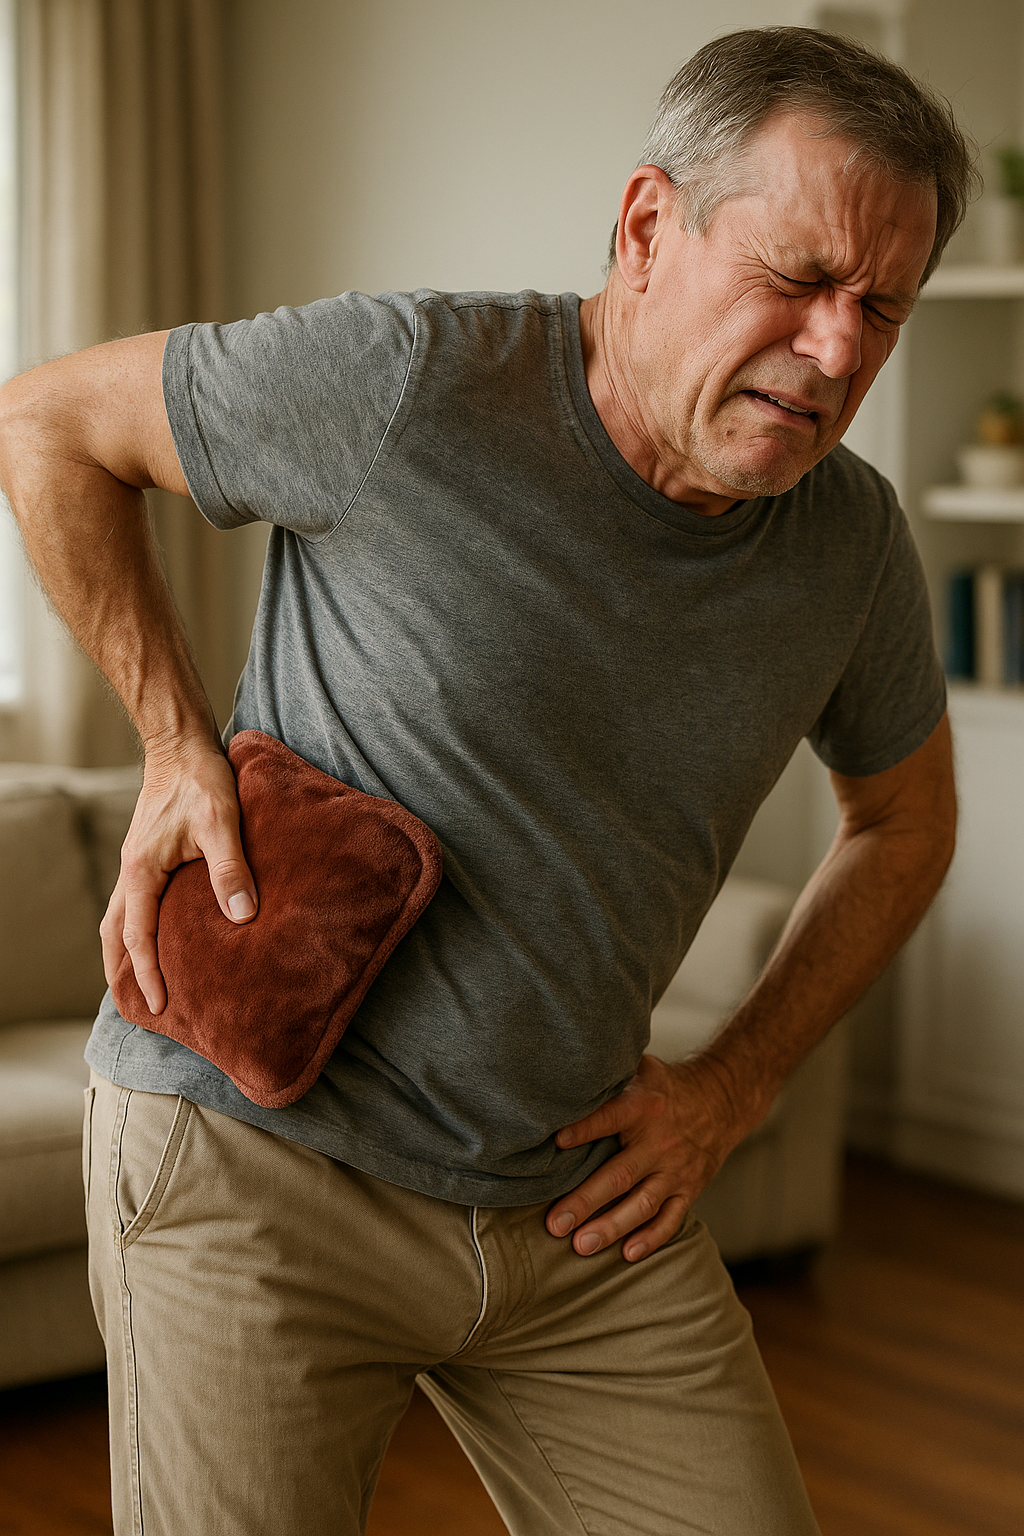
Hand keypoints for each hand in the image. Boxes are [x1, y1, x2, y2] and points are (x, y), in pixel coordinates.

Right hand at [100, 739, 257, 1014]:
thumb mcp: (222, 823)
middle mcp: (132, 871)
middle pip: (115, 934)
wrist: (182, 745)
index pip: (138, 936)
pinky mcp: (148, 854)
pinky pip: (134, 901)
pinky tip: (159, 933)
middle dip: (122, 972)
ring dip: (125, 951)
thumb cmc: (202, 780)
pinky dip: (136, 927)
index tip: (160, 1004)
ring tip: (140, 980)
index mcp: (142, 871)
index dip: (148, 973)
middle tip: (136, 1006)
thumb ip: (230, 869)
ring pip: (120, 918)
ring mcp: (137, 863)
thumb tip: (242, 917)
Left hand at [545, 1052, 753, 1262]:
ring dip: (612, 1227)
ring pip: (642, 1204)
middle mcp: (660, 1141)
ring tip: (581, 1245)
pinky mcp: (690, 1189)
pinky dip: (652, 1239)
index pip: (610, 1116)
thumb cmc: (663, 1087)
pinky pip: (671, 1219)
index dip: (584, 1128)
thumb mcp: (640, 1068)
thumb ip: (608, 1074)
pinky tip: (628, 1253)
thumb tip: (564, 1073)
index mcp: (643, 1106)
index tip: (556, 1141)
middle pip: (620, 1175)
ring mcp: (676, 1169)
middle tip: (555, 1224)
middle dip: (586, 1201)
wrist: (720, 1100)